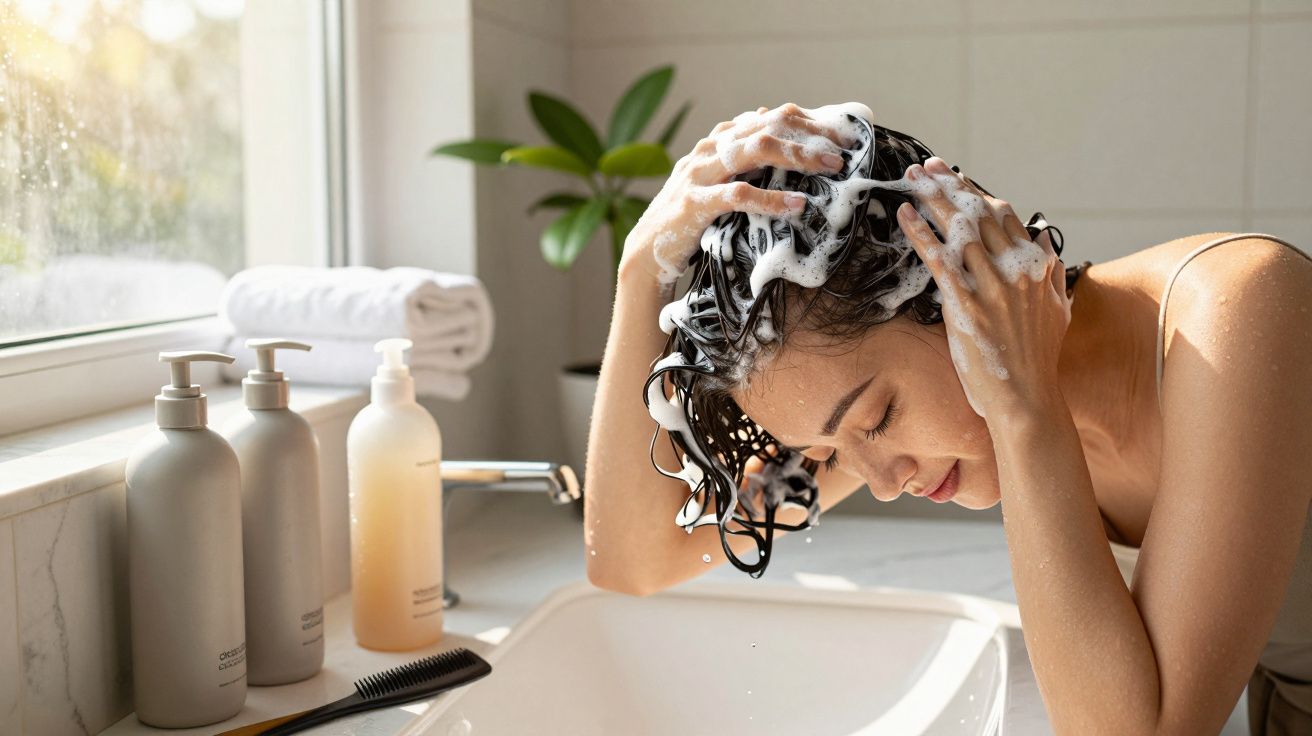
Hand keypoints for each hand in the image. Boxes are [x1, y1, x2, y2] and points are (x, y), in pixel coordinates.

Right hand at [620, 102, 858, 284]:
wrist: (645, 253)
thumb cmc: (689, 220)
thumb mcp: (718, 182)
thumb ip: (742, 155)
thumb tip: (773, 122)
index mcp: (717, 142)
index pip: (770, 117)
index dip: (809, 121)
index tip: (843, 136)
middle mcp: (708, 150)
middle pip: (767, 126)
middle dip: (811, 134)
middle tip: (845, 150)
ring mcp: (699, 175)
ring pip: (754, 150)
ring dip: (798, 155)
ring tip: (830, 168)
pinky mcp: (694, 204)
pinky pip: (738, 195)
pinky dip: (771, 199)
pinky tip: (797, 205)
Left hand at [895, 156, 1071, 421]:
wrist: (1027, 397)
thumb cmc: (1039, 359)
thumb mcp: (1059, 310)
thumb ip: (1053, 274)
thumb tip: (1045, 244)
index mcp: (1036, 267)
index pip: (1003, 216)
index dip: (976, 193)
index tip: (955, 177)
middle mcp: (1015, 269)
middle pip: (978, 213)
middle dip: (949, 186)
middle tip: (925, 167)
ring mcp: (991, 286)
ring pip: (958, 229)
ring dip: (932, 199)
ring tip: (912, 179)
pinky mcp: (966, 305)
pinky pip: (938, 259)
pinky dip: (921, 233)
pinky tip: (904, 215)